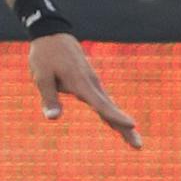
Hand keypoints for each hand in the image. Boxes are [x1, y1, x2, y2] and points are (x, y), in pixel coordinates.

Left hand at [28, 32, 140, 148]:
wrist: (52, 34)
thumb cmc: (44, 56)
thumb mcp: (42, 77)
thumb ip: (49, 98)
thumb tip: (53, 118)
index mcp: (80, 83)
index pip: (101, 104)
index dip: (115, 116)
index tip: (132, 125)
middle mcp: (91, 84)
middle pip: (111, 109)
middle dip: (125, 128)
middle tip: (139, 146)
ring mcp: (93, 83)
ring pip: (110, 106)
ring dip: (121, 124)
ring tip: (134, 141)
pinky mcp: (90, 82)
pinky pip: (104, 101)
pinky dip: (112, 114)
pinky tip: (116, 125)